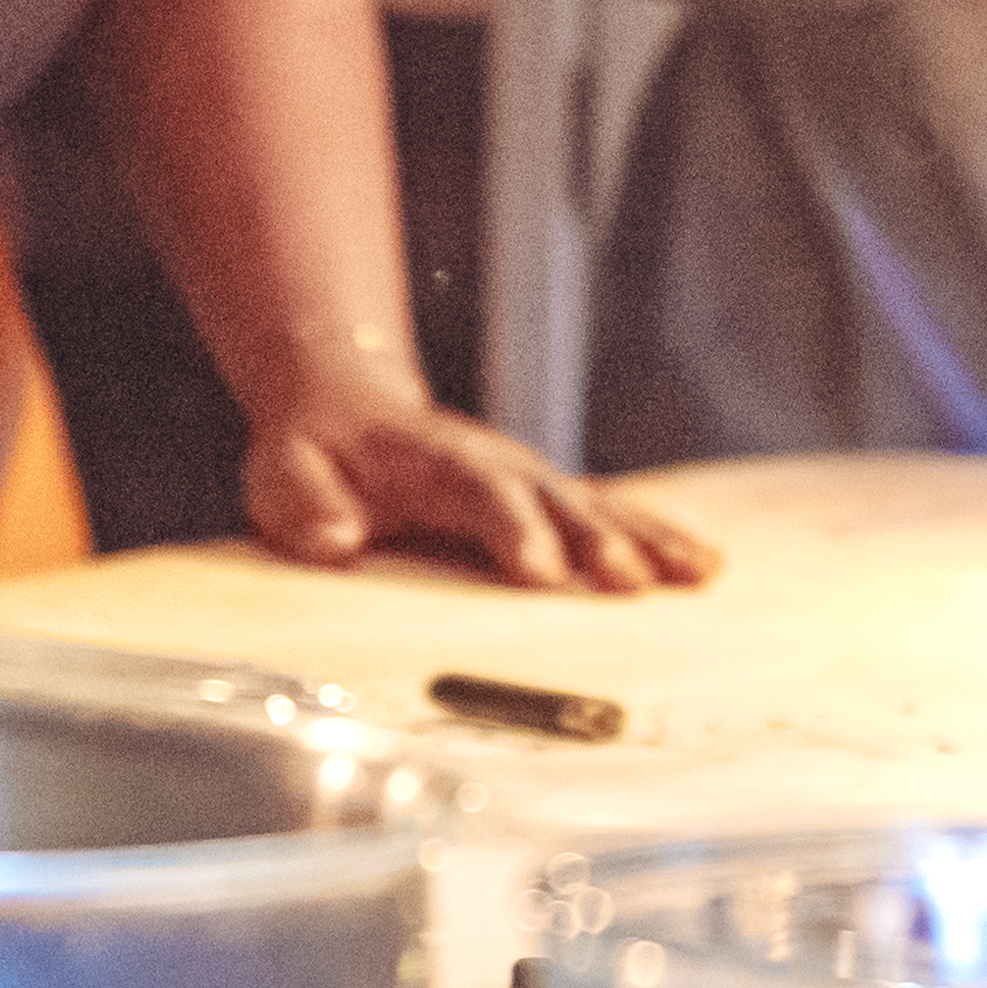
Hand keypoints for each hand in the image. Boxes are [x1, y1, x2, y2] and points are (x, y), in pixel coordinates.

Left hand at [243, 374, 718, 594]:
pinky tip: (702, 562)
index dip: (516, 532)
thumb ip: (307, 506)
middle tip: (630, 585)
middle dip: (597, 543)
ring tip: (696, 572)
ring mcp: (529, 478)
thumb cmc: (316, 451)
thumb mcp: (285, 474)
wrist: (344, 402)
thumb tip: (335, 541)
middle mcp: (497, 465)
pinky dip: (657, 535)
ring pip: (598, 506)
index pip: (484, 496)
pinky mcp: (547, 498)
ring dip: (647, 539)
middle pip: (557, 502)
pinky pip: (610, 513)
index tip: (543, 576)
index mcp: (438, 463)